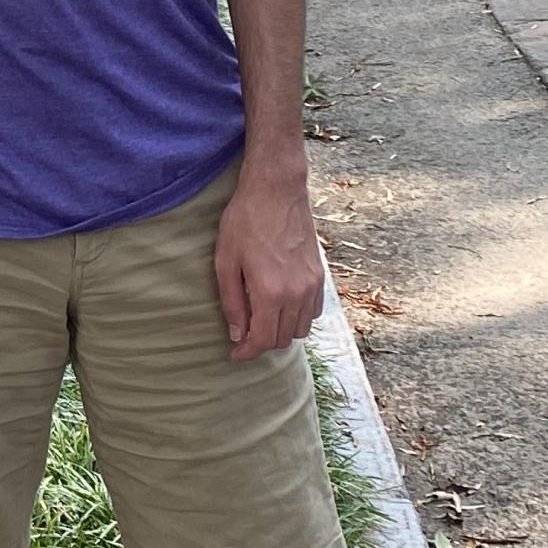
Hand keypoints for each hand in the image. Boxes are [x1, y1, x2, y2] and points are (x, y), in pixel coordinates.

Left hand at [214, 165, 325, 361]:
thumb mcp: (226, 261)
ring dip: (281, 332)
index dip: (248, 352)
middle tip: (243, 337)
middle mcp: (298, 294)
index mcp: (271, 293)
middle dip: (262, 344)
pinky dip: (298, 318)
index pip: (263, 340)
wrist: (276, 192)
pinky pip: (313, 312)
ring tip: (260, 321)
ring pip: (302, 329)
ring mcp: (313, 286)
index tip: (235, 355)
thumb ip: (232, 302)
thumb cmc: (245, 222)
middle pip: (284, 338)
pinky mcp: (321, 276)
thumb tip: (237, 335)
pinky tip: (280, 306)